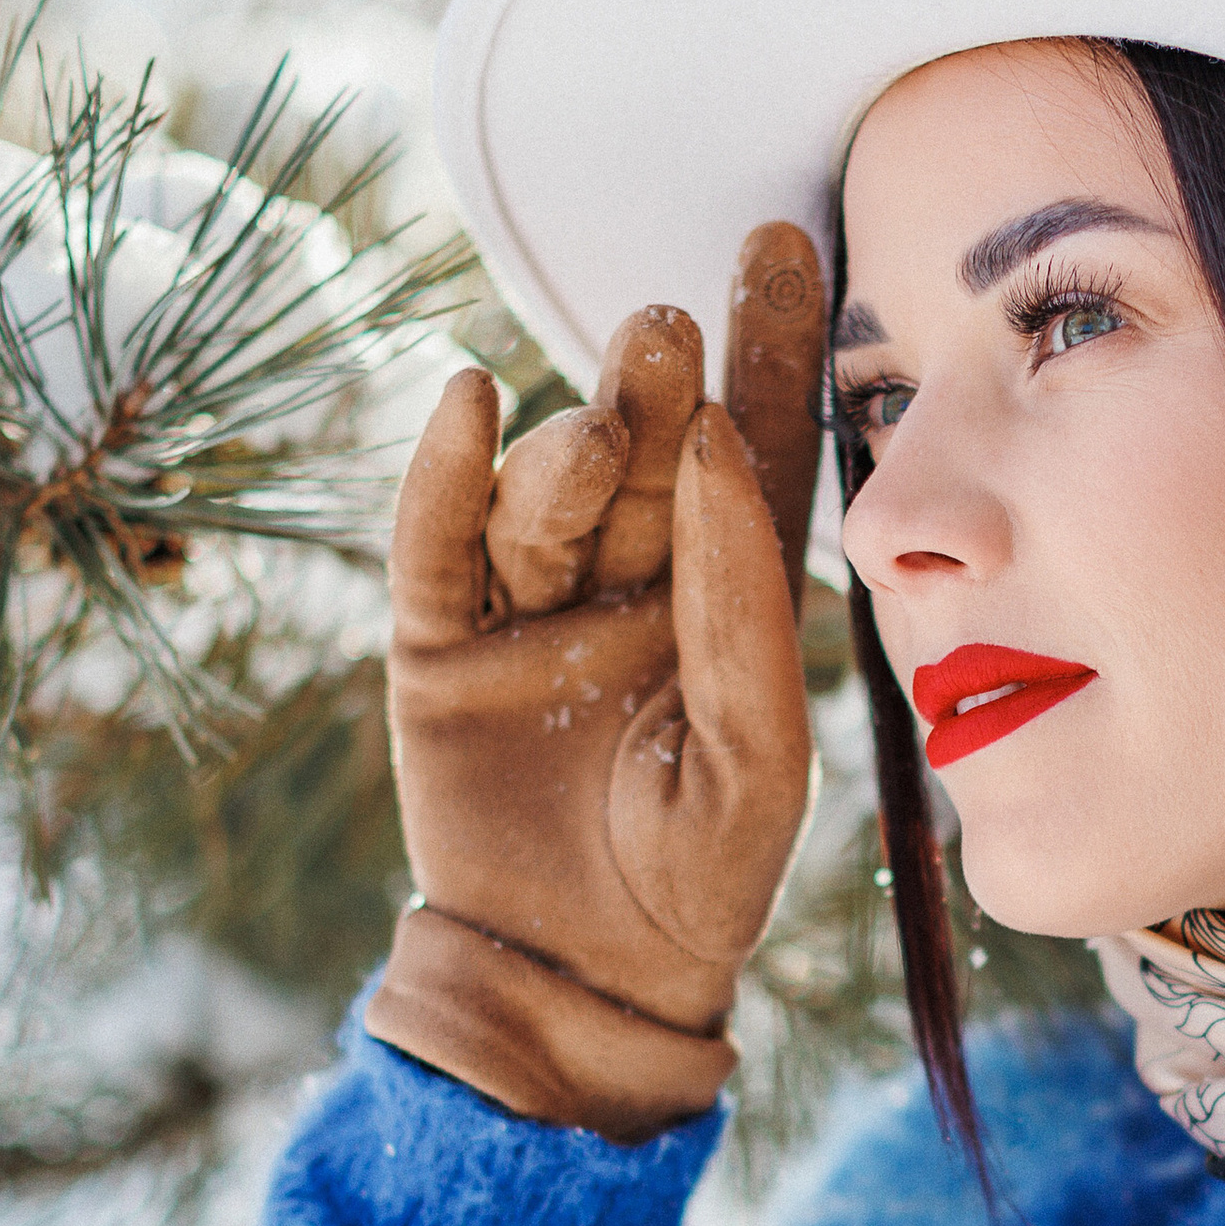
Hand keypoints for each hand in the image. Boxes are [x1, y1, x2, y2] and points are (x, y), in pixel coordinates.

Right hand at [363, 225, 823, 1138]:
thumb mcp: (758, 750)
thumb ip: (744, 602)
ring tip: (600, 422)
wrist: (584, 986)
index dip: (769, 351)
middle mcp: (629, 586)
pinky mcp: (440, 650)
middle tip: (668, 319)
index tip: (788, 240)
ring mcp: (531, 613)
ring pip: (548, 497)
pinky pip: (436, 544)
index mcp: (722, 600)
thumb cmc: (701, 878)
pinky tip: (466, 404)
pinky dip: (443, 472)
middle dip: (656, 386)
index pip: (753, 453)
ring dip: (571, 448)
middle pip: (646, 457)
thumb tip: (717, 447)